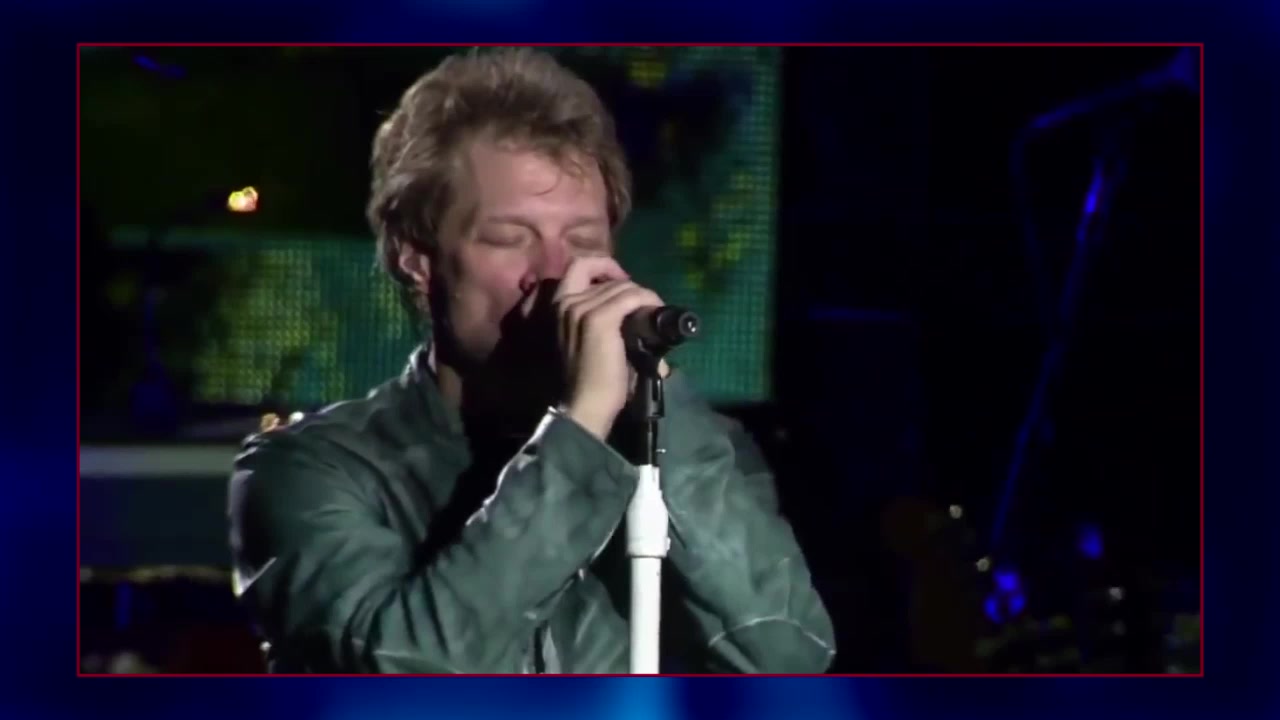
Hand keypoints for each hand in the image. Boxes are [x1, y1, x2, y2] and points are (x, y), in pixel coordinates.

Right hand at [553, 257, 663, 439]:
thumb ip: (601, 322)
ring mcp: (581, 308)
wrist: (584, 405)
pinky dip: (648, 301)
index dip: (603, 266)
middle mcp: (566, 302)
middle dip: (632, 289)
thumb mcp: (586, 342)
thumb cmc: (588, 381)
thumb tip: (637, 315)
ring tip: (654, 313)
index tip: (622, 279)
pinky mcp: (599, 319)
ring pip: (623, 288)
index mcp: (558, 307)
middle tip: (648, 308)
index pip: (578, 266)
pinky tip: (656, 311)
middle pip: (608, 280)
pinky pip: (632, 297)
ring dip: (643, 296)